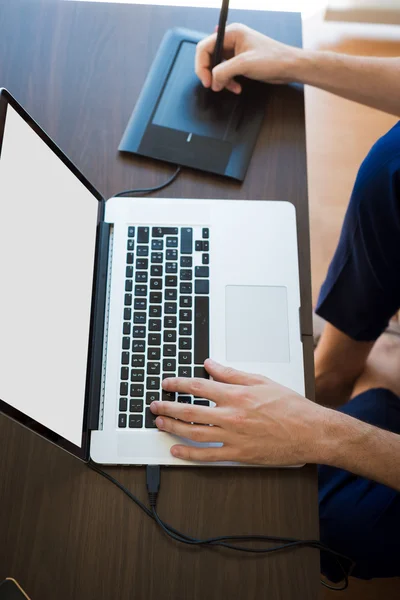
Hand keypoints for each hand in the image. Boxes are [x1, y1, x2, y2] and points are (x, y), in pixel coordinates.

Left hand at [151, 359, 331, 464]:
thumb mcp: (261, 381)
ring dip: (173, 428)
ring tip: (160, 423)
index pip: (198, 387)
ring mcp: (233, 437)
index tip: (166, 384)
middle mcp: (231, 415)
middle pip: (190, 411)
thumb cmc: (290, 406)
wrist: (310, 431)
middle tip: (155, 405)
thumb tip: (210, 365)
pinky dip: (189, 454)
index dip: (178, 384)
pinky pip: (208, 455)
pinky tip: (176, 450)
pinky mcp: (239, 454)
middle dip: (168, 407)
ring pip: (194, 433)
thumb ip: (232, 374)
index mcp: (236, 394)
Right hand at [195, 23, 301, 93]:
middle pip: (209, 58)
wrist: (289, 67)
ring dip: (221, 80)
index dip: (202, 65)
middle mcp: (231, 40)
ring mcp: (235, 51)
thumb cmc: (272, 59)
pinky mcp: (240, 62)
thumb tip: (212, 81)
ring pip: (217, 67)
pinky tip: (236, 87)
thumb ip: (224, 71)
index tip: (206, 81)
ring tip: (230, 88)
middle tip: (215, 86)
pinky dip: (228, 82)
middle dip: (211, 74)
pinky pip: (226, 73)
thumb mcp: (244, 64)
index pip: (205, 47)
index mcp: (231, 33)